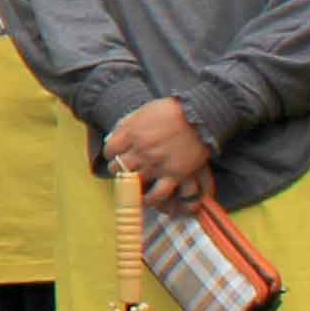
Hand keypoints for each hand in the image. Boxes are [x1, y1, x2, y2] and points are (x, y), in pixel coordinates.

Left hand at [103, 100, 216, 214]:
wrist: (199, 115)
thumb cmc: (171, 110)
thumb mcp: (143, 111)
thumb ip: (126, 124)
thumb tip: (112, 138)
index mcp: (132, 133)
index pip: (110, 150)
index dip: (111, 152)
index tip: (115, 153)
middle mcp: (141, 150)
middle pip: (118, 167)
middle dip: (118, 168)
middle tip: (124, 168)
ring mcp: (157, 164)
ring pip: (133, 182)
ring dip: (130, 183)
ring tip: (132, 182)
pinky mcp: (174, 175)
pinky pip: (157, 194)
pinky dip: (149, 200)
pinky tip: (146, 199)